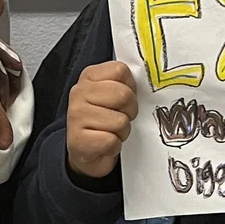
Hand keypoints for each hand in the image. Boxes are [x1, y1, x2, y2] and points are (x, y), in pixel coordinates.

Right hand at [66, 60, 137, 178]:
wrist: (87, 152)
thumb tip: (148, 82)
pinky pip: (111, 141)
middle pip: (123, 95)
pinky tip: (104, 145)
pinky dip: (113, 147)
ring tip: (110, 132)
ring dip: (122, 132)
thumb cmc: (105, 121)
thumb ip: (125, 84)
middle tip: (119, 118)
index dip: (131, 88)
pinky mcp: (77, 139)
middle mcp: (79, 92)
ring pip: (120, 121)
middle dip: (129, 111)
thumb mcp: (113, 95)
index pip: (120, 71)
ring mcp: (76, 115)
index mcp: (89, 76)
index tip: (123, 100)